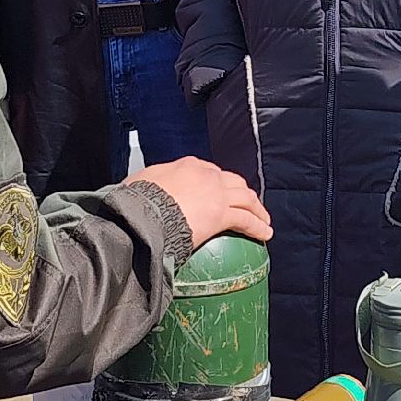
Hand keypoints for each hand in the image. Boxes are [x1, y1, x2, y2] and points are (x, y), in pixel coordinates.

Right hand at [129, 157, 272, 249]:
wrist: (142, 213)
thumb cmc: (136, 202)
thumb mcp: (139, 185)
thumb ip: (148, 187)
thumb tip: (138, 196)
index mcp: (186, 166)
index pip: (208, 171)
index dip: (216, 181)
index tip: (218, 191)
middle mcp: (205, 174)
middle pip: (232, 181)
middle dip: (241, 191)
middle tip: (245, 204)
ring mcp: (216, 192)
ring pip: (246, 198)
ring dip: (257, 208)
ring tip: (263, 219)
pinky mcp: (221, 213)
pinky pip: (246, 220)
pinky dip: (258, 227)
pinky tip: (265, 235)